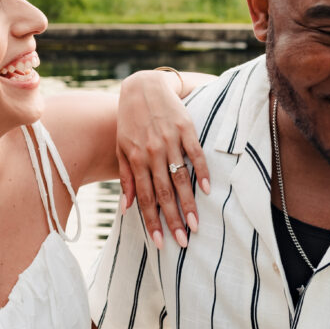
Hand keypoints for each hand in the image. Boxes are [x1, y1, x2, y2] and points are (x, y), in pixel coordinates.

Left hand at [117, 69, 209, 247]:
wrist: (143, 86)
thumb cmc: (130, 121)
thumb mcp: (122, 148)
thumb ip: (126, 178)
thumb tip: (126, 208)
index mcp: (136, 159)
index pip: (145, 197)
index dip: (152, 221)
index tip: (160, 242)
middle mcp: (152, 152)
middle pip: (164, 193)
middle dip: (173, 219)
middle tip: (183, 242)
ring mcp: (170, 140)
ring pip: (180, 177)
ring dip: (188, 203)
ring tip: (195, 224)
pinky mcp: (186, 128)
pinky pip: (196, 154)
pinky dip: (202, 172)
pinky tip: (207, 190)